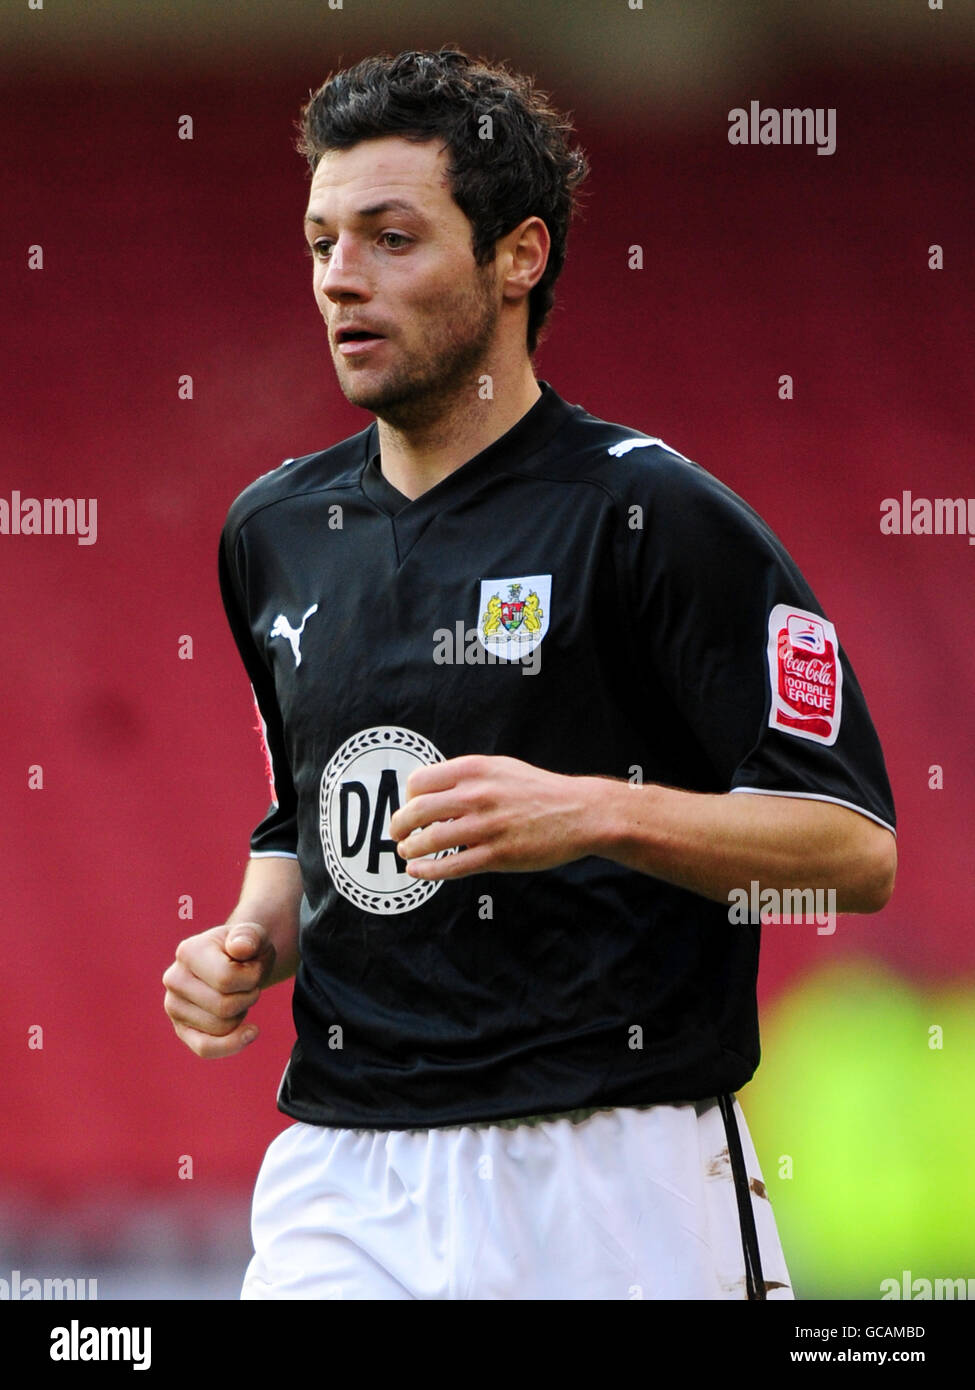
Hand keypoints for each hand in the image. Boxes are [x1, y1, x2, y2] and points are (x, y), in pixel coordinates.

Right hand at [162, 921, 276, 1057]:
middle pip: (224, 1007)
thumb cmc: (246, 949)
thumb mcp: (254, 936)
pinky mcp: (181, 1028)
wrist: (236, 962)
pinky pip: (205, 1048)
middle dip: (248, 997)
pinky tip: (251, 1032)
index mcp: (187, 951)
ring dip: (242, 1013)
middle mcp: (173, 979)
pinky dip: (231, 1045)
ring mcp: (174, 1006)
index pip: (227, 979)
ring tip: (238, 994)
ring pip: (222, 1028)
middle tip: (248, 983)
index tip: (253, 966)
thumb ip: (250, 936)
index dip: (252, 977)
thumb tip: (239, 948)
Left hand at [388, 754, 593, 879]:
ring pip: (429, 840)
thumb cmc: (537, 790)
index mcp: (475, 770)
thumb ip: (466, 776)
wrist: (578, 812)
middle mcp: (477, 795)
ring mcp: (486, 827)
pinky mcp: (497, 855)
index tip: (410, 807)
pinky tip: (417, 871)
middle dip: (399, 825)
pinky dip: (427, 871)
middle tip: (397, 833)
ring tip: (407, 851)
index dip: (408, 797)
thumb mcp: (500, 768)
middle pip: (416, 811)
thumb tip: (429, 791)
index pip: (419, 782)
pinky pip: (451, 866)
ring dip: (410, 849)